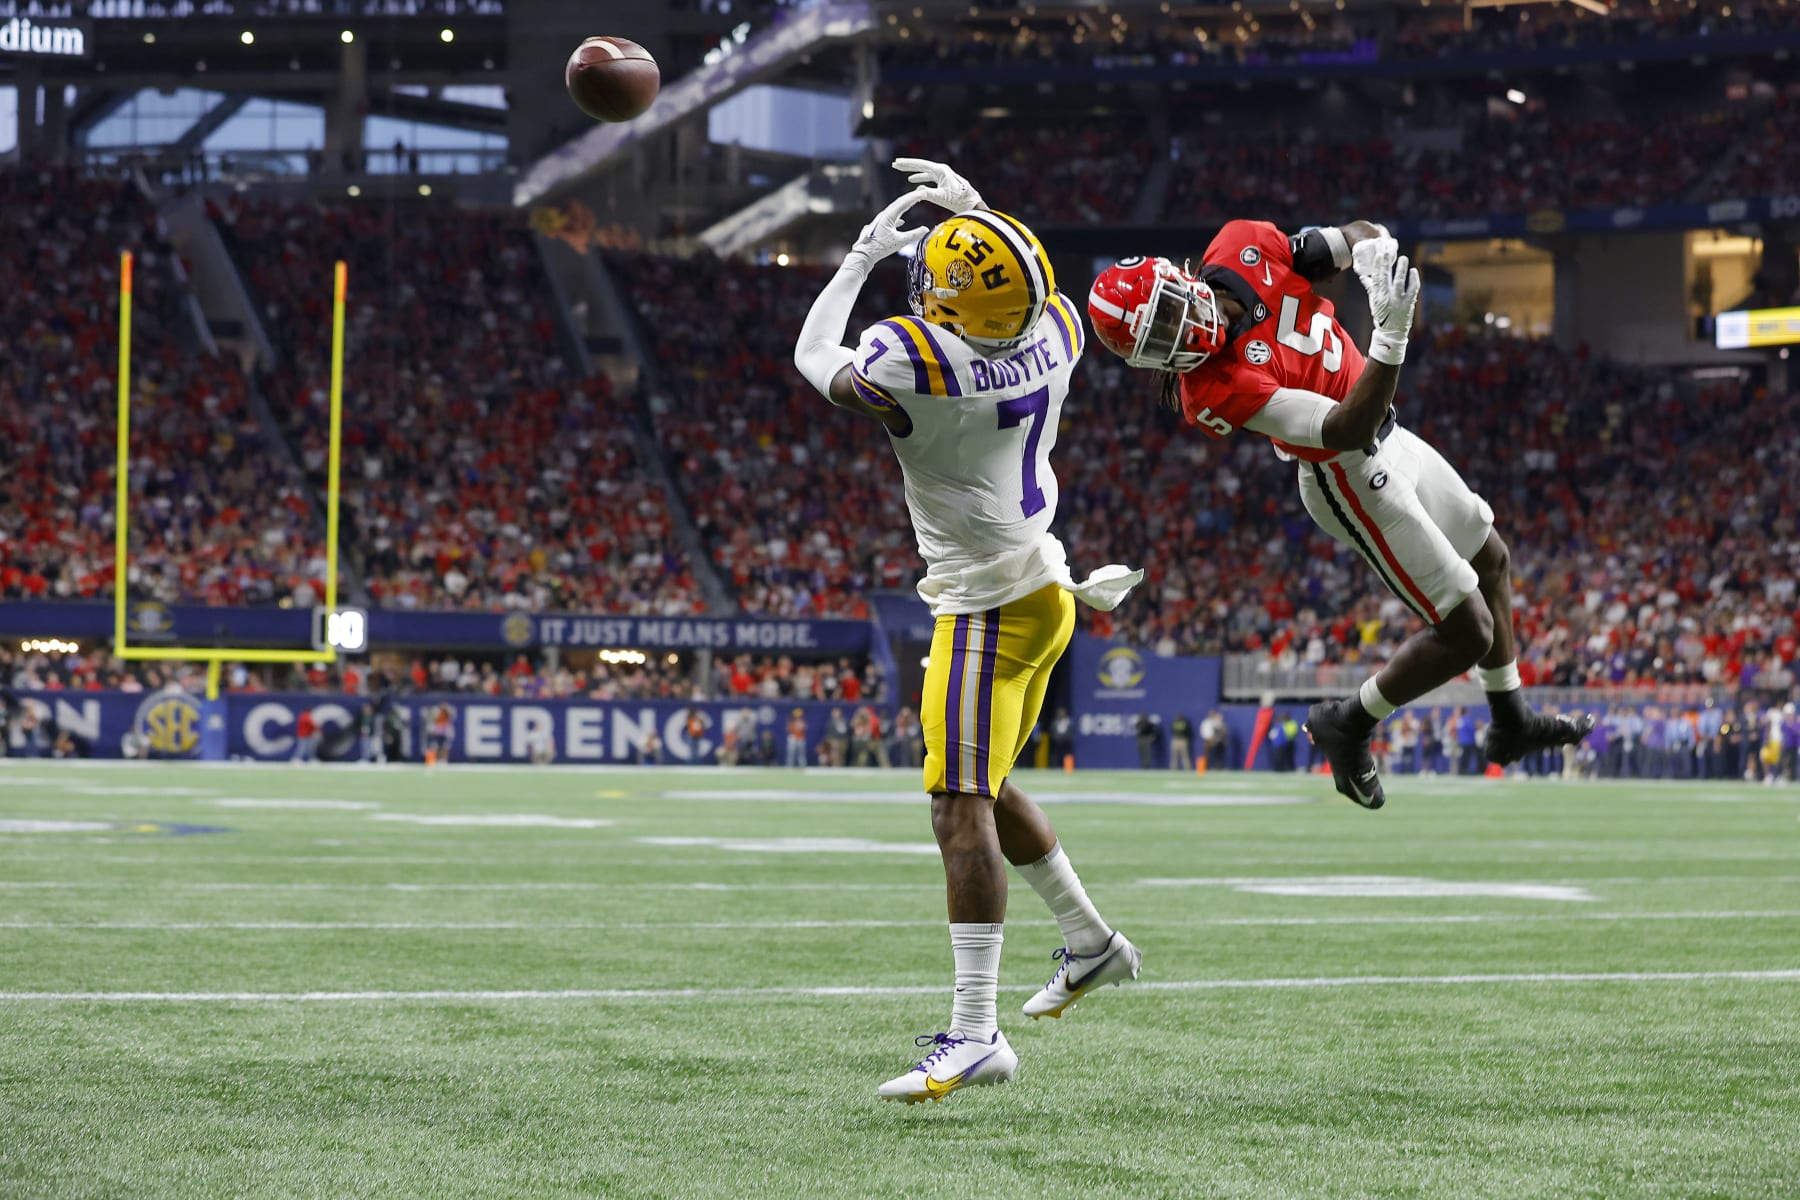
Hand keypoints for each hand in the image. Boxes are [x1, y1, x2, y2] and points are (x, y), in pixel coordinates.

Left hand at [843, 188, 929, 273]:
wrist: (864, 254)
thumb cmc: (880, 247)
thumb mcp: (900, 242)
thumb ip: (914, 234)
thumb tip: (925, 229)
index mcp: (889, 216)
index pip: (904, 202)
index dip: (914, 197)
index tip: (923, 192)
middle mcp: (884, 215)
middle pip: (899, 203)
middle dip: (910, 197)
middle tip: (920, 193)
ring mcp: (881, 220)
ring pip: (894, 209)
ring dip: (904, 205)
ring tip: (912, 203)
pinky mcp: (879, 227)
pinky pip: (891, 218)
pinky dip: (899, 216)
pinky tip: (902, 221)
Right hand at [892, 157, 982, 213]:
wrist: (971, 203)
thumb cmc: (958, 200)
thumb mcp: (942, 198)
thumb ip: (928, 194)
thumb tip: (916, 190)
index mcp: (941, 171)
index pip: (921, 164)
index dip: (907, 164)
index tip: (897, 162)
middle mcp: (942, 170)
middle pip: (921, 165)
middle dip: (908, 165)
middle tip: (895, 163)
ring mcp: (943, 175)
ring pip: (925, 171)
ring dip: (913, 171)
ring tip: (902, 170)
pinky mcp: (944, 181)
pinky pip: (929, 177)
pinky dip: (921, 178)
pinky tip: (914, 181)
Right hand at [1352, 236, 1419, 364]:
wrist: (1391, 332)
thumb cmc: (1382, 315)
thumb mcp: (1374, 301)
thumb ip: (1370, 287)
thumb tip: (1364, 275)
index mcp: (1378, 296)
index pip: (1377, 277)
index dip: (1378, 265)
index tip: (1380, 254)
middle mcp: (1387, 297)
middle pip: (1386, 277)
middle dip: (1387, 263)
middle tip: (1389, 251)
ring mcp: (1398, 300)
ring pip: (1400, 282)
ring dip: (1401, 269)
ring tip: (1403, 258)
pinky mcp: (1408, 303)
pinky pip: (1412, 289)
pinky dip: (1414, 280)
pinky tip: (1414, 270)